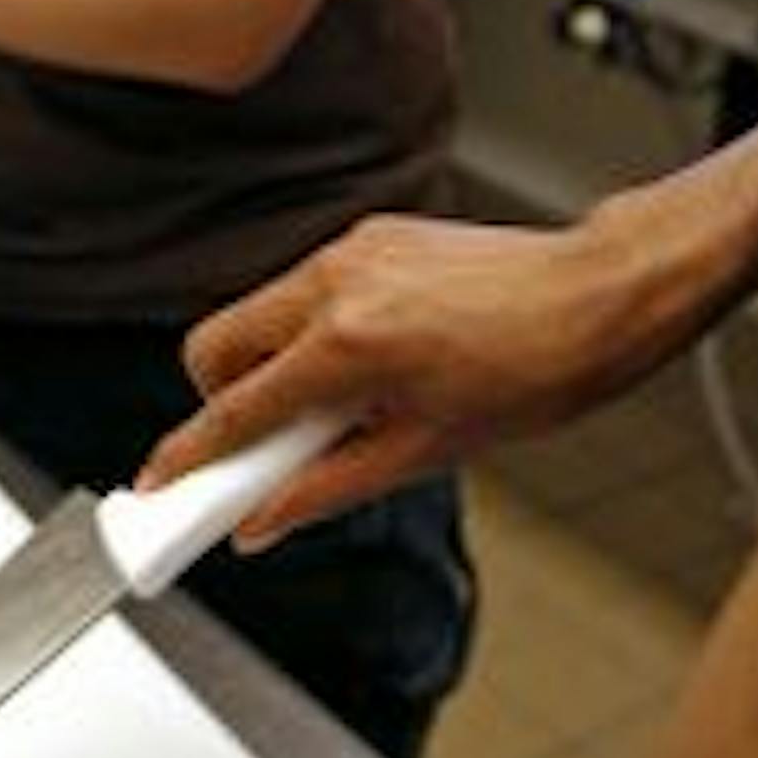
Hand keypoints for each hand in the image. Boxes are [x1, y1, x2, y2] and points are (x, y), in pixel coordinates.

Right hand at [150, 208, 647, 544]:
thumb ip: (327, 487)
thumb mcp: (428, 450)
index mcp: (347, 346)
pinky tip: (370, 365)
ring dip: (268, 367)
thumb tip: (265, 520)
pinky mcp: (370, 237)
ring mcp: (349, 253)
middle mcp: (334, 286)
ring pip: (256, 314)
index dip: (187, 457)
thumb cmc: (536, 373)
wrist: (599, 297)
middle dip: (218, 402)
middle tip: (262, 449)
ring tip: (339, 410)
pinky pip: (305, 290)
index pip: (233, 410)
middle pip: (214, 346)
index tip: (158, 488)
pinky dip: (310, 333)